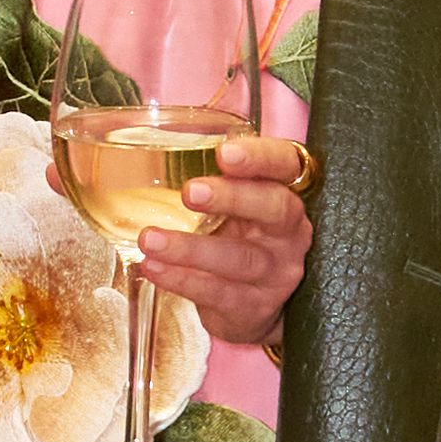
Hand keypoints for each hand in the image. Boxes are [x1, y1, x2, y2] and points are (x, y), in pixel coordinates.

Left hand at [135, 122, 311, 348]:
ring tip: (150, 238)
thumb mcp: (236, 203)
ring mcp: (275, 273)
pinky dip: (181, 280)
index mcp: (286, 194)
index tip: (225, 152)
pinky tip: (153, 267)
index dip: (260, 157)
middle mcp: (290, 233)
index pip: (286, 165)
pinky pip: (217, 293)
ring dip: (191, 249)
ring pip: (239, 258)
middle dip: (232, 198)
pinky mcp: (253, 306)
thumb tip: (162, 135)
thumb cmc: (240, 237)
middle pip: (274, 209)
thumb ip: (218, 175)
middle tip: (191, 192)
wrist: (254, 302)